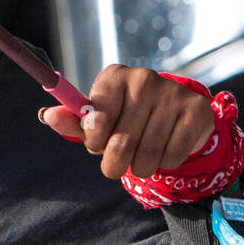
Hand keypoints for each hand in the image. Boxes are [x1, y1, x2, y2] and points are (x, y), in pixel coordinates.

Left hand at [39, 65, 214, 179]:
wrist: (173, 113)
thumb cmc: (124, 118)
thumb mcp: (97, 119)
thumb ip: (72, 121)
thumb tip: (47, 116)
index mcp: (113, 77)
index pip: (95, 120)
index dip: (95, 141)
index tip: (99, 142)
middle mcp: (144, 78)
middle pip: (120, 144)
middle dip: (114, 163)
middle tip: (117, 161)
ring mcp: (173, 93)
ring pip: (147, 155)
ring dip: (140, 167)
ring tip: (140, 157)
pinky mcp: (196, 111)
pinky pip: (172, 157)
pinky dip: (164, 163)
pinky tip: (164, 149)